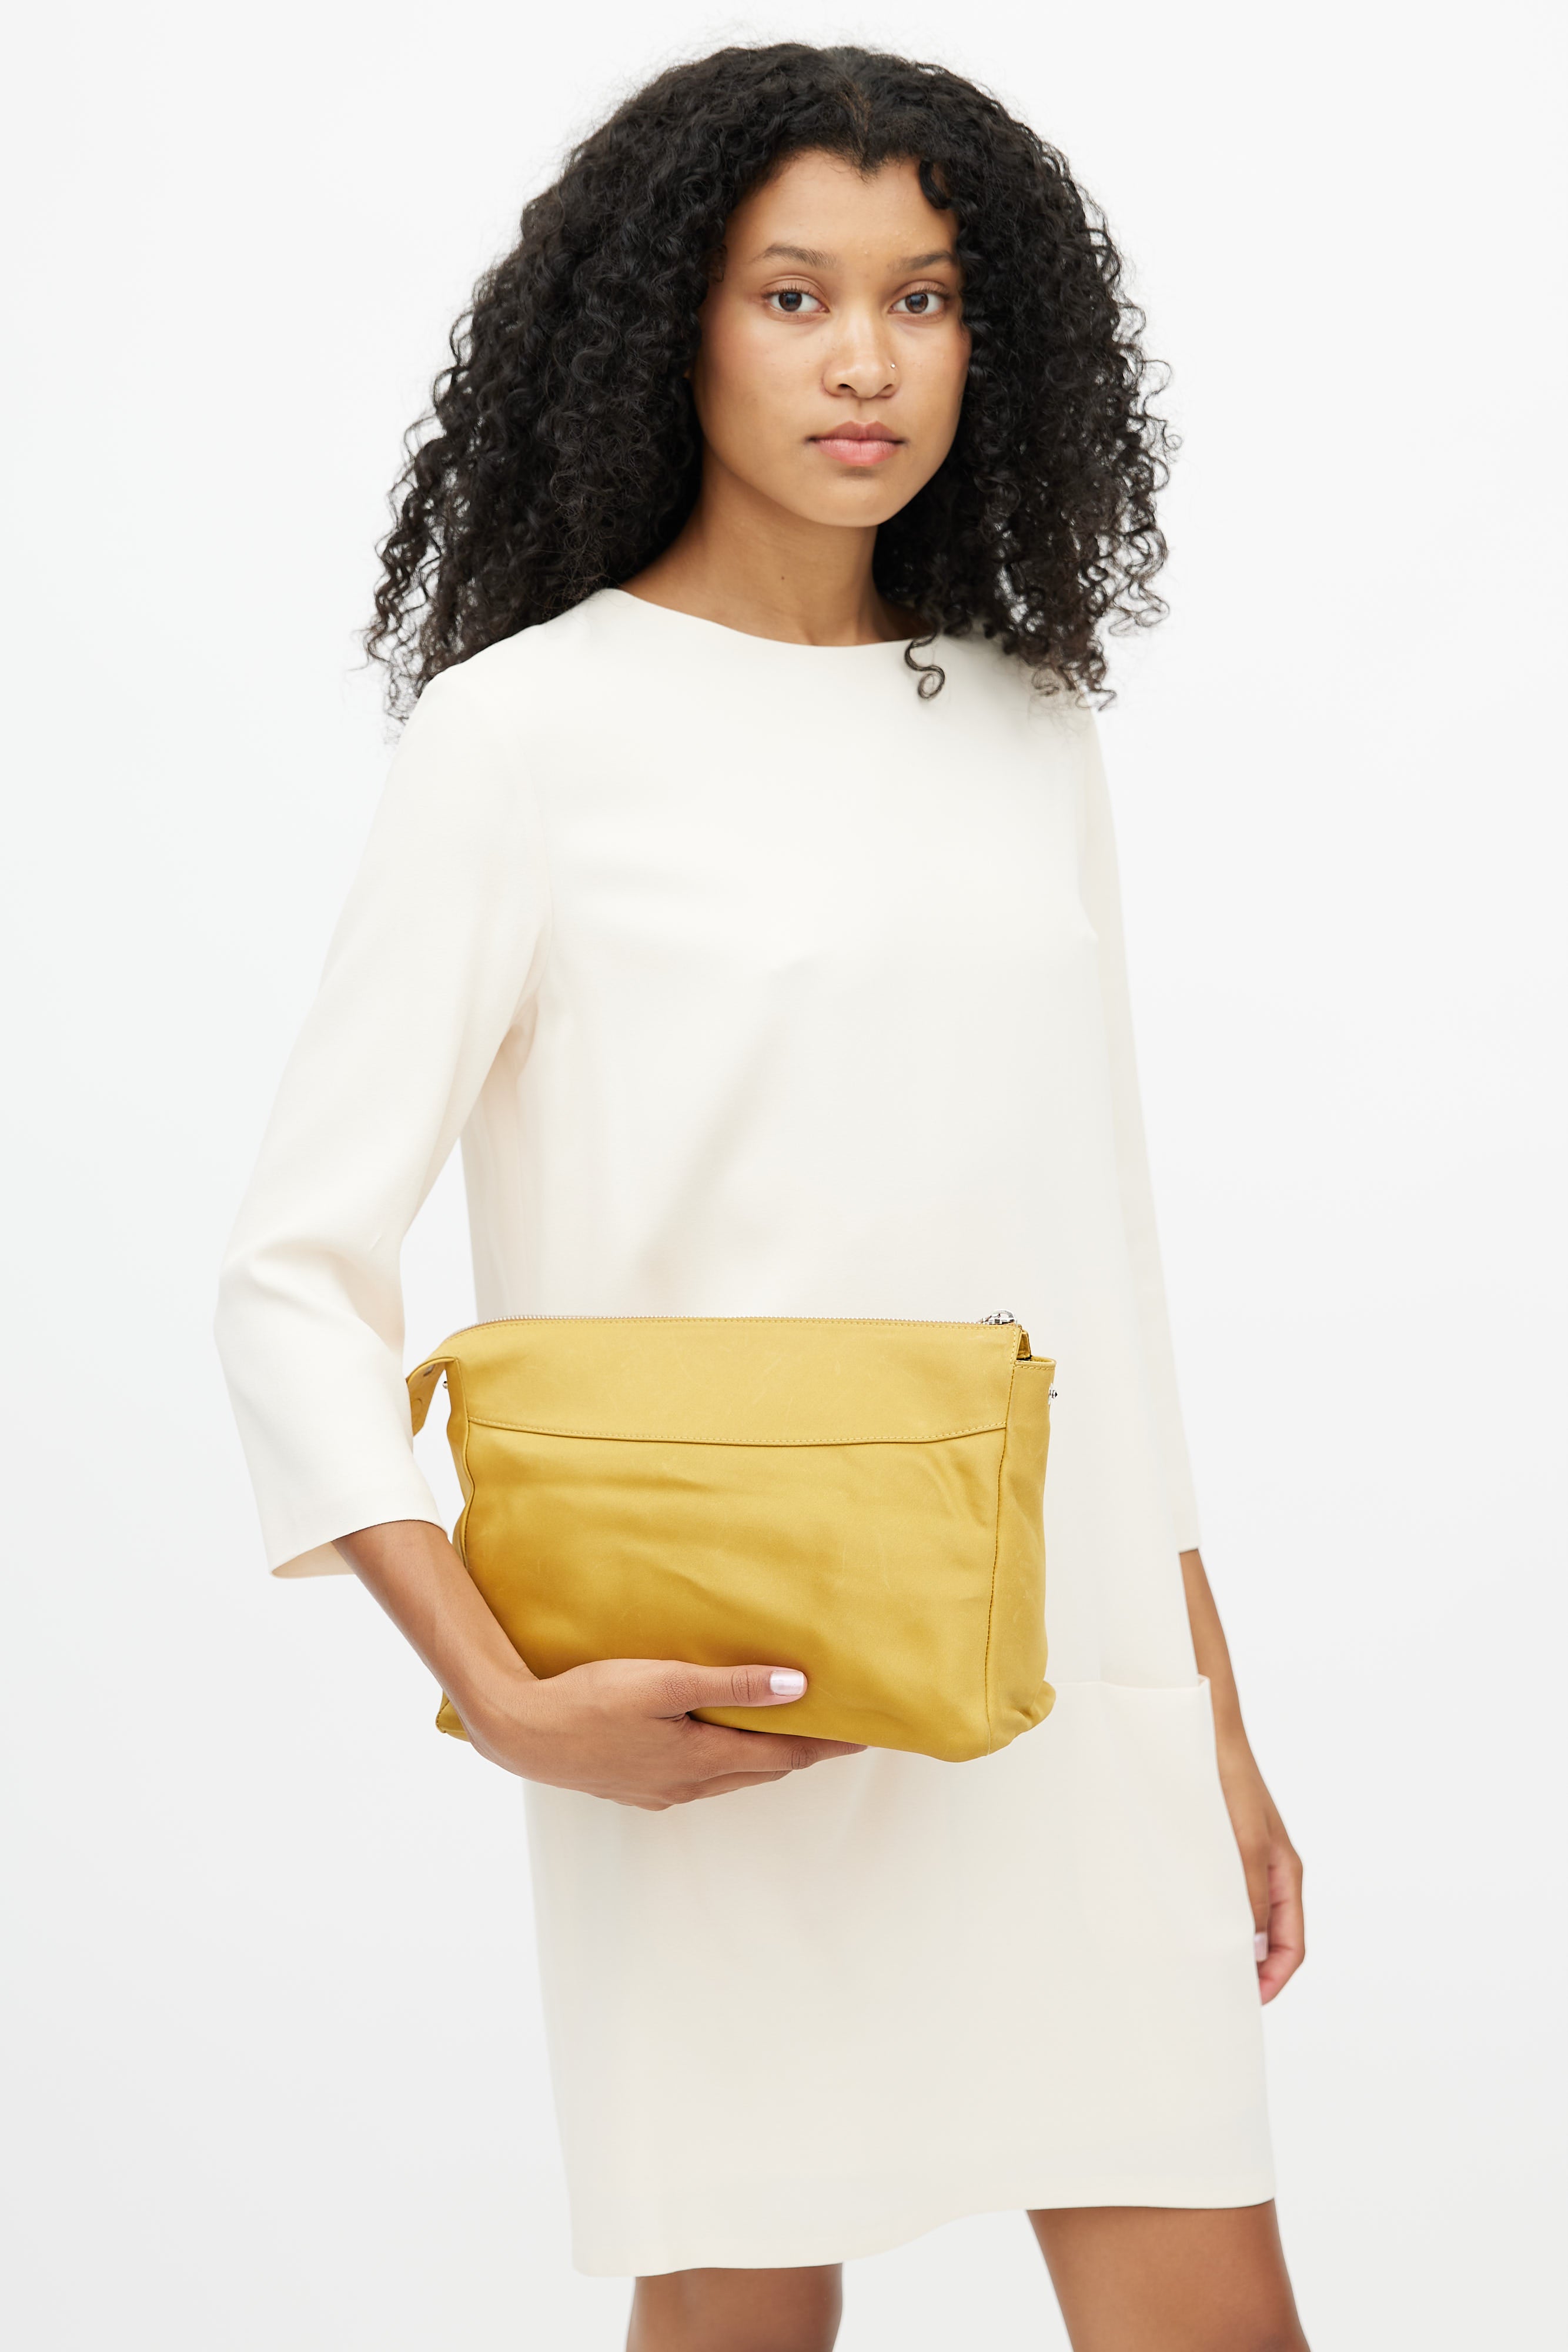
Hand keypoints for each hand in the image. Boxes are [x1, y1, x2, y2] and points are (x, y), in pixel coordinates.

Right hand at [459, 1657, 865, 1808]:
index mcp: (701, 1759)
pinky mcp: (636, 1787)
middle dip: (802, 1750)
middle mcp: (687, 1784)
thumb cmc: (589, 1701)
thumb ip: (732, 1682)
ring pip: (730, 1775)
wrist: (519, 1731)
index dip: (825, 1744)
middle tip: (836, 1730)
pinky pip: (698, 1777)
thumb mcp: (665, 1681)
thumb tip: (796, 1688)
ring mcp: (660, 1791)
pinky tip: (717, 1743)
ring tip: (788, 1732)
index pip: (783, 1754)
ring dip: (763, 1757)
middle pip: (762, 1769)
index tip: (864, 1734)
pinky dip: (725, 1761)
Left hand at [1214, 1724, 1304, 2002]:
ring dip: (1230, 1944)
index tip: (1248, 2000)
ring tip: (1199, 1964)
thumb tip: (1252, 1947)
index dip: (1274, 1978)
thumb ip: (1250, 1895)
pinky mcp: (1223, 1849)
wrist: (1207, 1733)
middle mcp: (1269, 1872)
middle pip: (1270, 1938)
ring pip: (1245, 1918)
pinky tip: (1186, 1923)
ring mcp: (1247, 1861)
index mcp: (1285, 1875)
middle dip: (1251, 1969)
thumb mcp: (1245, 1844)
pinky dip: (1212, 1915)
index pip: (1290, 1944)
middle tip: (1216, 1990)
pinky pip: (1224, 1894)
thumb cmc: (1230, 1781)